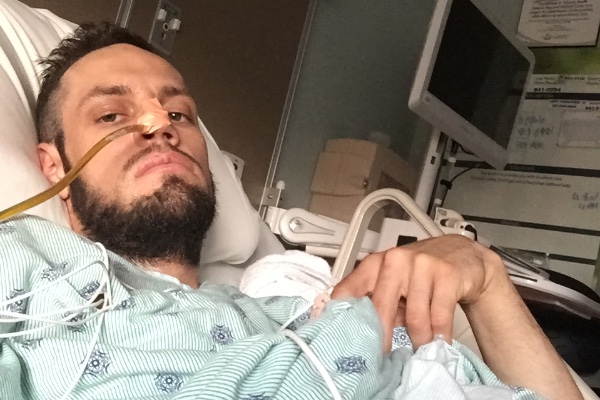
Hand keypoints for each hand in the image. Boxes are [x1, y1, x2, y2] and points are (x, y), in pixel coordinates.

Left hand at [331, 234, 505, 350]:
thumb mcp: (394, 283)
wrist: (462, 254)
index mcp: (374, 264)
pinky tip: (439, 343)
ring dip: (418, 340)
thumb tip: (363, 339)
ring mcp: (421, 265)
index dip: (343, 318)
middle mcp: (395, 260)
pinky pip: (439, 317)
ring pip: (414, 317)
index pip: (349, 290)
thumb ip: (379, 303)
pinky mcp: (447, 275)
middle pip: (381, 308)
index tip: (343, 342)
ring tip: (420, 350)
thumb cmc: (421, 272)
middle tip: (381, 361)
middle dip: (381, 339)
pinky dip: (439, 336)